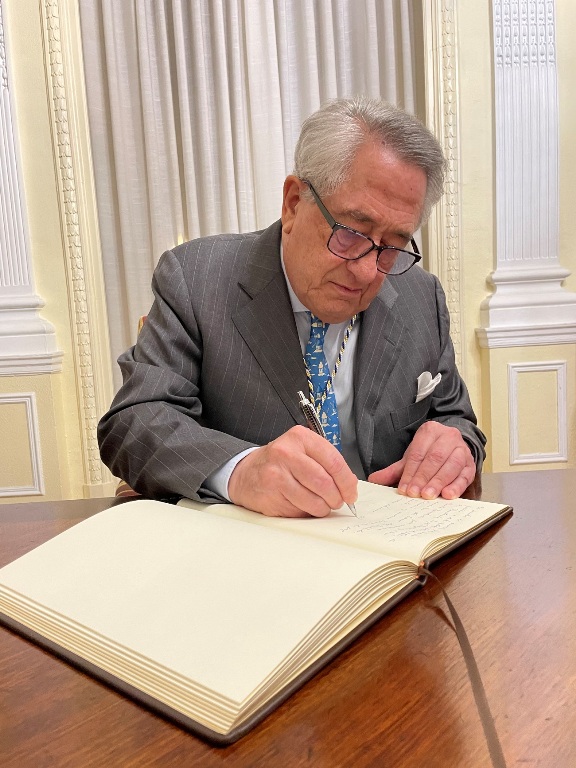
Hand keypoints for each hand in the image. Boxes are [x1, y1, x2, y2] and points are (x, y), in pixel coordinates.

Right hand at [228, 425, 357, 516]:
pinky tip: (301, 504)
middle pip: (325, 482)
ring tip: (320, 505)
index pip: (334, 461)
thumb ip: (326, 463)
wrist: (246, 473)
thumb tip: (349, 485)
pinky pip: (300, 510)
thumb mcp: (302, 451)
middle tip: (337, 502)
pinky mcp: (271, 493)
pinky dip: (307, 512)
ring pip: (314, 500)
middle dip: (336, 498)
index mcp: (300, 437)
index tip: (351, 493)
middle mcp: (287, 452)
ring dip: (323, 508)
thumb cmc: (280, 463)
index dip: (347, 482)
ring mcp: (276, 474)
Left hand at [367, 421, 475, 499]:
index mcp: (430, 431)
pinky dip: (457, 486)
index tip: (404, 488)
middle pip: (434, 458)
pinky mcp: (471, 464)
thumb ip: (395, 470)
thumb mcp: (412, 458)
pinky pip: (465, 475)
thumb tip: (374, 480)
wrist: (453, 447)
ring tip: (429, 495)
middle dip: (423, 478)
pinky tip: (448, 495)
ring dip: (439, 482)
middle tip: (415, 494)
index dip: (410, 472)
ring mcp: (462, 449)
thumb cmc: (430, 453)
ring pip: (451, 465)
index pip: (418, 453)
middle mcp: (448, 436)